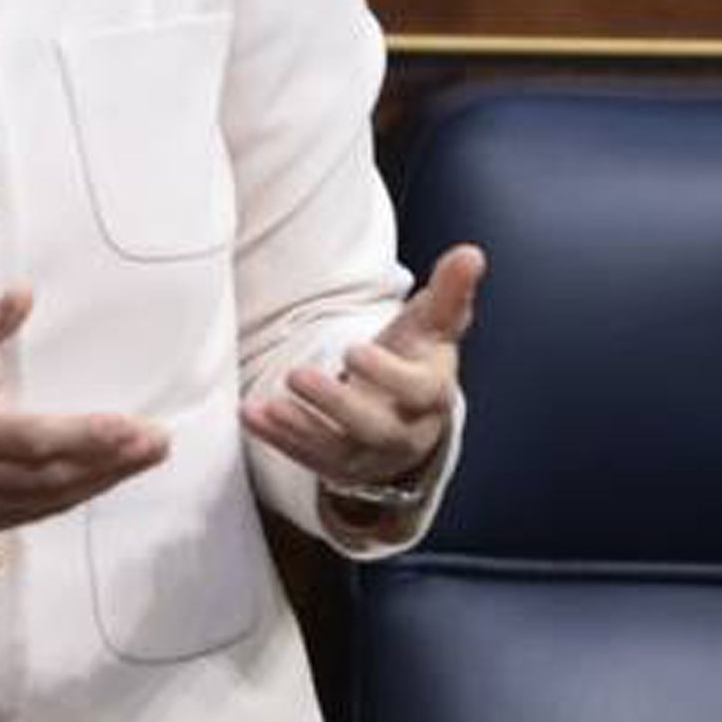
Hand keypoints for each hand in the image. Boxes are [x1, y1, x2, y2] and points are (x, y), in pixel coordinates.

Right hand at [0, 287, 168, 558]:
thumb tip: (23, 295)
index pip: (30, 439)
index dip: (86, 436)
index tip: (131, 426)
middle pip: (51, 476)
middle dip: (111, 461)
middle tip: (158, 441)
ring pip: (49, 500)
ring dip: (104, 481)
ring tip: (146, 457)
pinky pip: (36, 513)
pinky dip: (76, 497)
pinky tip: (107, 479)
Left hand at [244, 243, 481, 515]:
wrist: (406, 419)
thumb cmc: (417, 362)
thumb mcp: (433, 329)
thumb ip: (450, 294)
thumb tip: (471, 254)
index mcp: (431, 395)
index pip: (417, 391)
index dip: (387, 374)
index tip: (353, 351)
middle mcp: (404, 432)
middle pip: (374, 428)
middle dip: (335, 404)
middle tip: (297, 375)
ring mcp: (369, 456)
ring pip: (336, 450)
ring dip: (300, 427)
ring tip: (269, 404)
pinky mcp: (338, 468)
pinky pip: (306, 458)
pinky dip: (277, 439)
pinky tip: (250, 414)